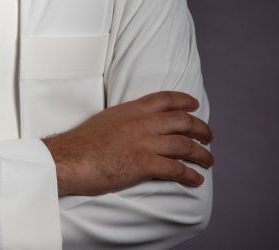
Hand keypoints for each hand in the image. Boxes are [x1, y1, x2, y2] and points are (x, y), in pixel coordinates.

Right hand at [41, 91, 212, 196]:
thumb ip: (124, 120)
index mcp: (131, 110)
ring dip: (201, 154)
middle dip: (200, 128)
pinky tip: (196, 179)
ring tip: (208, 160)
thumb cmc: (82, 143)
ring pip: (184, 145)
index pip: (165, 99)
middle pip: (181, 121)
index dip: (184, 101)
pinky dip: (190, 175)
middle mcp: (142, 123)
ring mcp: (145, 143)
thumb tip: (132, 128)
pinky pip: (176, 169)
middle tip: (208, 136)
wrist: (70, 159)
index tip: (194, 106)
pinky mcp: (144, 164)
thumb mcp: (106, 120)